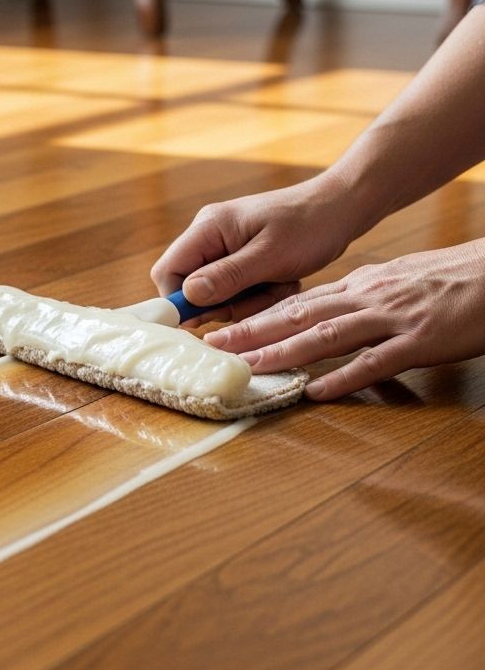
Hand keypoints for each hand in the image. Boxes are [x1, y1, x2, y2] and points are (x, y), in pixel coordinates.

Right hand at [150, 175, 364, 322]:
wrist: (342, 207)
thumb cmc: (310, 225)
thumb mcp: (270, 255)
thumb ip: (227, 276)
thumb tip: (188, 296)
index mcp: (208, 228)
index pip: (168, 271)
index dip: (180, 301)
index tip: (209, 318)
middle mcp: (209, 237)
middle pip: (190, 287)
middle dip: (222, 304)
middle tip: (258, 299)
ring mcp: (224, 248)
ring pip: (215, 294)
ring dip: (246, 301)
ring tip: (277, 286)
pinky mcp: (240, 259)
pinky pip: (235, 291)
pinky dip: (257, 295)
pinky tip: (281, 282)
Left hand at [204, 241, 484, 399]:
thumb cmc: (454, 278)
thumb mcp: (399, 279)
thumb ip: (362, 295)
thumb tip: (328, 308)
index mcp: (362, 285)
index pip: (299, 302)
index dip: (259, 316)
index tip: (225, 328)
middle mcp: (368, 298)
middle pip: (300, 315)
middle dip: (254, 331)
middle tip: (216, 346)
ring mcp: (393, 319)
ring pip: (327, 335)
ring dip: (284, 351)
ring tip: (250, 366)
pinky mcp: (420, 341)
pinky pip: (376, 361)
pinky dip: (344, 377)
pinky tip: (317, 390)